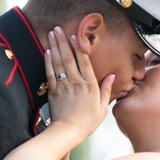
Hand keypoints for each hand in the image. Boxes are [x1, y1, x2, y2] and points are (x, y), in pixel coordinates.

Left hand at [44, 26, 113, 141]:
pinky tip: (46, 52)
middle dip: (63, 41)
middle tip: (58, 27)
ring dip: (55, 47)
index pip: (84, 61)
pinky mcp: (53, 92)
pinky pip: (50, 74)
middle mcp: (76, 82)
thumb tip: (112, 75)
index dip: (79, 46)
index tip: (75, 34)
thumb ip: (106, 90)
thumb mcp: (102, 108)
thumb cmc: (86, 122)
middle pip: (69, 58)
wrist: (68, 132)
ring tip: (51, 34)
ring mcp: (63, 86)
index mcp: (90, 85)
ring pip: (58, 63)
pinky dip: (48, 62)